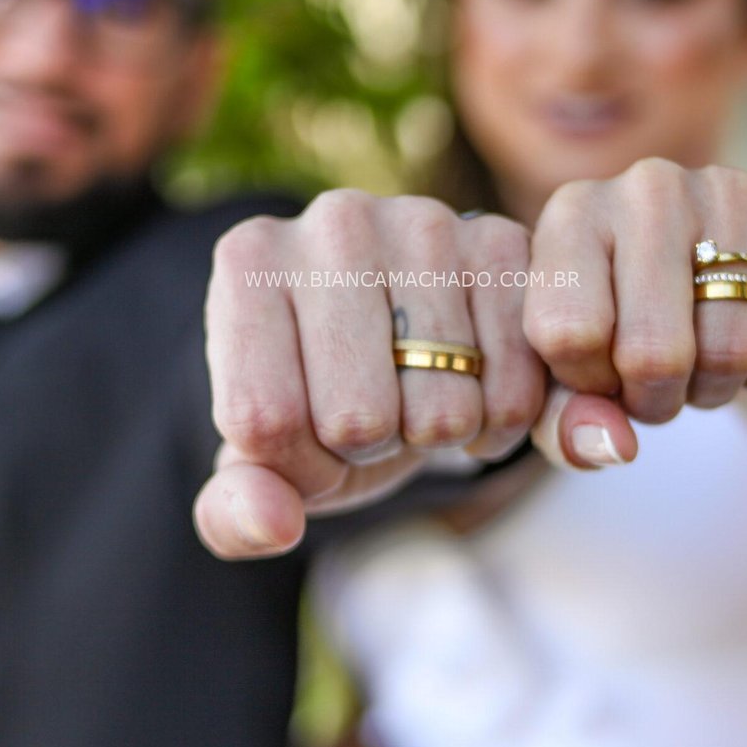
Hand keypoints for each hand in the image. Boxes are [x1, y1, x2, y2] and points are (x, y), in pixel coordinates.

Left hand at [195, 190, 610, 558]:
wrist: (406, 335)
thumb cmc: (320, 399)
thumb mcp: (267, 464)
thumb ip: (235, 512)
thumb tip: (272, 525)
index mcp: (248, 262)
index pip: (266, 422)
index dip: (300, 467)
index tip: (310, 437)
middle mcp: (333, 221)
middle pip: (355, 419)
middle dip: (369, 448)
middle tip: (374, 411)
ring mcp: (425, 222)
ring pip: (440, 411)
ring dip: (435, 437)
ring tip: (419, 395)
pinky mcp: (501, 245)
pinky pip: (511, 394)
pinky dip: (497, 424)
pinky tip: (474, 389)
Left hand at [525, 159, 746, 423]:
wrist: (734, 271)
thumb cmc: (628, 328)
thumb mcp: (577, 370)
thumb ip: (564, 422)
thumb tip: (611, 447)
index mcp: (571, 214)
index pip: (568, 335)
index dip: (590, 385)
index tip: (600, 373)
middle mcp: (646, 185)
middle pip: (652, 353)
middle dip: (656, 401)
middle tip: (658, 386)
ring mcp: (727, 187)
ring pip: (728, 351)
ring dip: (715, 389)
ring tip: (701, 361)